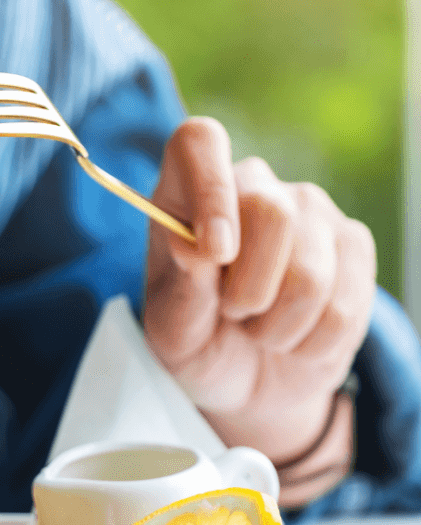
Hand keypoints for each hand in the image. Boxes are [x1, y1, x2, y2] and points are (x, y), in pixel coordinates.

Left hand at [143, 118, 375, 464]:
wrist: (246, 380)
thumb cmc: (197, 345)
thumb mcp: (171, 330)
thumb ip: (181, 289)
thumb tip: (193, 246)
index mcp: (186, 193)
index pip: (198, 144)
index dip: (211, 189)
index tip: (216, 252)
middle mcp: (252, 187)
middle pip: (270, 212)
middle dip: (247, 290)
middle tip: (231, 314)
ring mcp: (310, 209)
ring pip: (310, 273)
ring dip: (276, 327)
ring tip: (257, 329)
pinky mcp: (354, 244)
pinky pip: (344, 306)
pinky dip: (311, 342)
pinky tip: (294, 338)